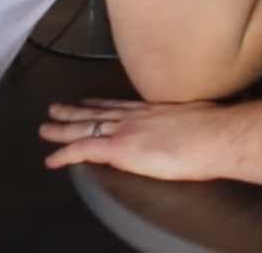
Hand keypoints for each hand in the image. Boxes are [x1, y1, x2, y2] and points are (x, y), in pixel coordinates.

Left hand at [40, 98, 225, 179]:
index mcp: (153, 110)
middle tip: (56, 108)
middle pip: (96, 112)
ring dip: (62, 128)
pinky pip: (84, 150)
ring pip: (84, 127)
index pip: (119, 106)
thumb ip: (187, 121)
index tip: (88, 101)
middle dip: (74, 111)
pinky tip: (51, 159)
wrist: (216, 135)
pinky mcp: (120, 148)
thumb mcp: (199, 116)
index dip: (100, 104)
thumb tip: (193, 126)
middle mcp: (135, 116)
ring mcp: (126, 130)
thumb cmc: (216, 130)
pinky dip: (65, 154)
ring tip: (46, 127)